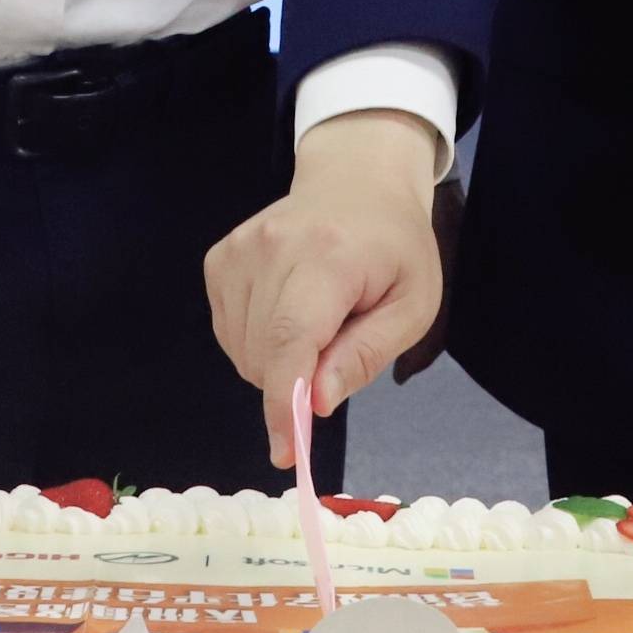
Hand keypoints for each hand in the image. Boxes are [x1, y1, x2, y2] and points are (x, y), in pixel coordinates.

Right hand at [203, 111, 445, 467]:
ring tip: (318, 322)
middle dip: (298, 381)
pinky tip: (288, 312)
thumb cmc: (395, 248)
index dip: (284, 402)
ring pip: (241, 351)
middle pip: (264, 355)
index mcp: (329, 257)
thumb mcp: (412, 306)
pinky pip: (227, 332)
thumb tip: (317, 402)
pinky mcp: (220, 258)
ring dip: (277, 362)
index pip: (291, 339)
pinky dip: (257, 342)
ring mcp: (239, 250)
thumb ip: (365, 355)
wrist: (357, 181)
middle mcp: (273, 247)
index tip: (286, 451)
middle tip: (340, 346)